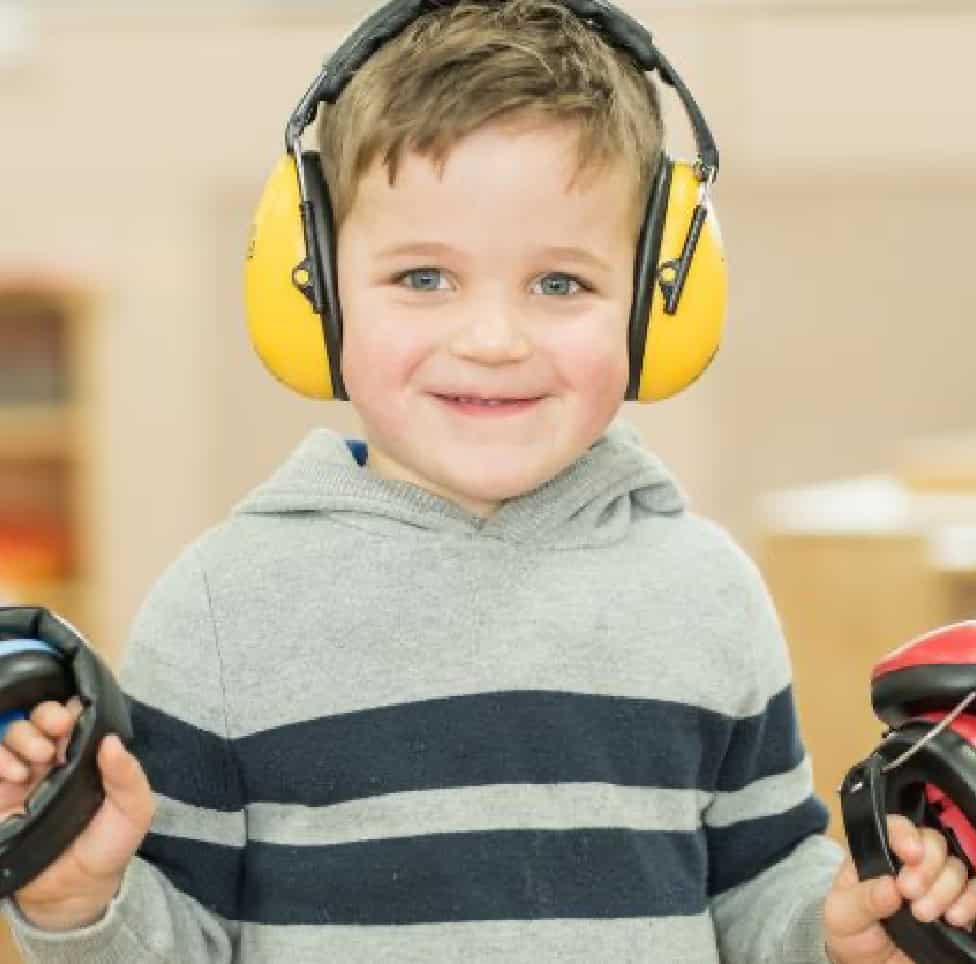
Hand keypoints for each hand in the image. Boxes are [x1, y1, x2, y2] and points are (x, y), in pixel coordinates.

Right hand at [0, 698, 154, 930]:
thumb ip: (128, 775)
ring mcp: (25, 776)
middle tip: (57, 730)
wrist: (73, 891)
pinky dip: (0, 759)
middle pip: (41, 717)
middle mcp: (54, 760)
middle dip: (47, 714)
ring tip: (38, 758)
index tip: (75, 717)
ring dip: (24, 736)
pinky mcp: (0, 796)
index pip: (75, 716)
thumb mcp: (133, 809)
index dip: (73, 709)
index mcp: (86, 756)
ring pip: (14, 734)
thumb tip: (111, 740)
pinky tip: (17, 774)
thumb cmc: (108, 845)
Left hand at [824, 813, 975, 962]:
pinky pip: (975, 892)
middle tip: (910, 893)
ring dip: (945, 888)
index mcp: (876, 855)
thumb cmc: (851, 933)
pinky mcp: (955, 907)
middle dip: (927, 867)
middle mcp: (908, 864)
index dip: (905, 833)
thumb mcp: (843, 916)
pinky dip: (971, 901)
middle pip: (932, 842)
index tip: (911, 854)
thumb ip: (862, 899)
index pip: (893, 827)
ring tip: (924, 915)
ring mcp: (935, 884)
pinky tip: (955, 918)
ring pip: (955, 866)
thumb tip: (889, 885)